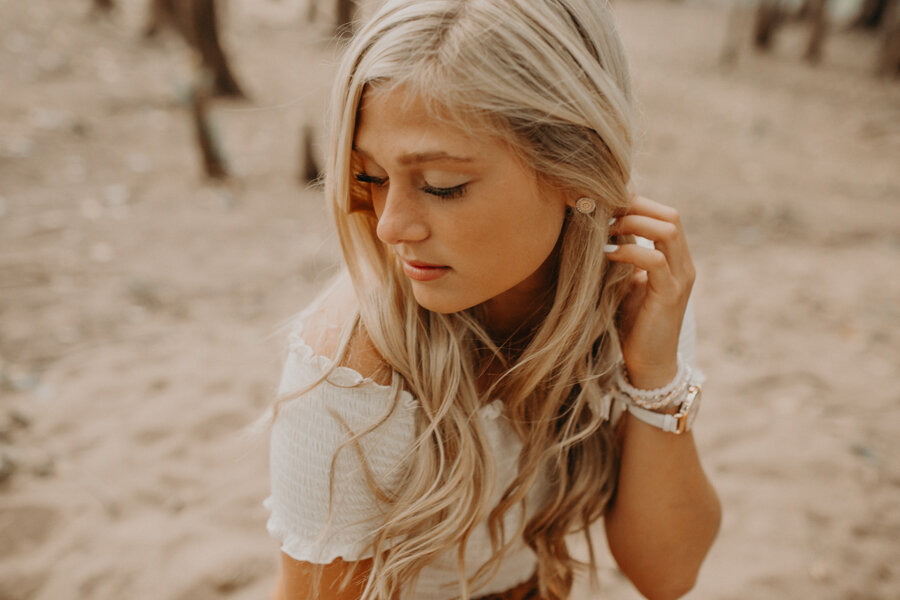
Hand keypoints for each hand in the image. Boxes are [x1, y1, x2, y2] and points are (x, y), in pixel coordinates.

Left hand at [605, 195, 694, 388]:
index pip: (665, 215)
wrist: (647, 365)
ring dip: (633, 223)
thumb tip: (598, 227)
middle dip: (635, 207)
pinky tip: (607, 255)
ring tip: (605, 230)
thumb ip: (622, 255)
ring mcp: (680, 279)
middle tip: (603, 212)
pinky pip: (655, 260)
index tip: (605, 204)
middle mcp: (683, 265)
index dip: (637, 204)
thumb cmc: (631, 323)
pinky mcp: (670, 296)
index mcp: (675, 259)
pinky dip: (630, 250)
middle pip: (670, 216)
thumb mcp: (625, 281)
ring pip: (668, 230)